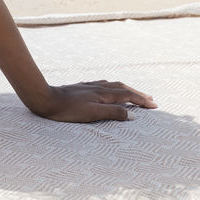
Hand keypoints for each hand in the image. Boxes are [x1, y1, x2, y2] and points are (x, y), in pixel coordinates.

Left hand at [33, 80, 157, 122]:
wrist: (45, 98)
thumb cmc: (68, 110)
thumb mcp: (92, 114)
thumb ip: (112, 113)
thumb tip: (132, 115)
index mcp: (103, 94)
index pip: (128, 96)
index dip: (141, 100)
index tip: (154, 105)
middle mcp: (98, 87)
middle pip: (122, 88)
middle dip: (137, 93)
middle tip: (150, 99)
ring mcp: (89, 86)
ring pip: (113, 85)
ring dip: (126, 89)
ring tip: (133, 93)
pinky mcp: (81, 88)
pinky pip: (102, 85)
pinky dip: (112, 87)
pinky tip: (108, 88)